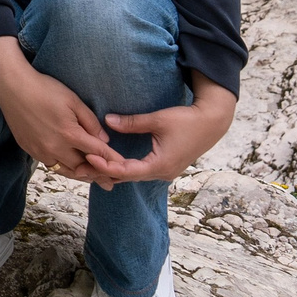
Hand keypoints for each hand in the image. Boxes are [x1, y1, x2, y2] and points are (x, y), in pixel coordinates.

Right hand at [0, 36, 115, 183]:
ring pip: (66, 171)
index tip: (125, 167)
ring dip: (81, 176)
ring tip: (93, 180)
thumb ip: (90, 122)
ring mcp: (41, 151)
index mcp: (70, 134)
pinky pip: (52, 166)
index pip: (98, 153)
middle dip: (98, 174)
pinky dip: (64, 169)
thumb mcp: (73, 100)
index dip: (113, 160)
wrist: (12, 89)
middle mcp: (56, 148)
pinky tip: (70, 168)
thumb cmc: (45, 89)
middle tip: (111, 182)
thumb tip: (104, 140)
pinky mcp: (31, 151)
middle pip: (83, 168)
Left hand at [85, 72, 238, 184]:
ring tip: (92, 164)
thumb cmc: (187, 119)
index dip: (105, 165)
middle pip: (128, 177)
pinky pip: (142, 171)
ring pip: (134, 175)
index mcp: (159, 165)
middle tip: (83, 164)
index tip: (89, 157)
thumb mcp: (157, 119)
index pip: (126, 171)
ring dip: (115, 170)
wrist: (212, 122)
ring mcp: (165, 172)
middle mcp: (162, 173)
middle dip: (106, 171)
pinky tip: (112, 162)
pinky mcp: (166, 166)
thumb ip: (131, 122)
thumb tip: (107, 120)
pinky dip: (126, 168)